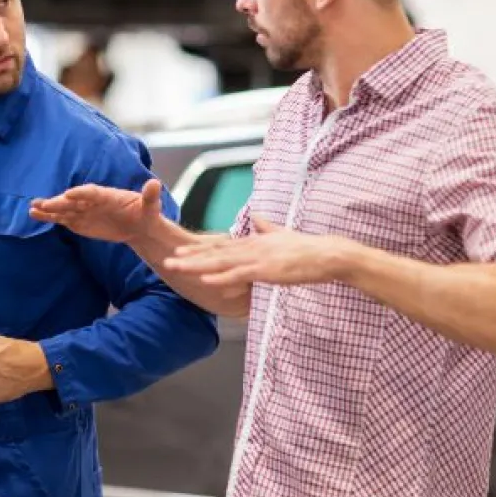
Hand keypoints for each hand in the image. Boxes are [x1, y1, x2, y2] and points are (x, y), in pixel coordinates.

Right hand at [29, 178, 164, 243]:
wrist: (139, 225)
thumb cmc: (146, 213)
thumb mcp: (151, 206)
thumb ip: (150, 196)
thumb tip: (155, 183)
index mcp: (108, 195)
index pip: (92, 192)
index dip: (82, 193)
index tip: (69, 194)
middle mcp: (92, 200)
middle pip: (73, 200)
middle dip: (58, 202)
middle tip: (43, 204)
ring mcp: (84, 210)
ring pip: (64, 208)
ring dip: (49, 208)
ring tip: (33, 208)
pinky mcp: (79, 221)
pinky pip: (62, 218)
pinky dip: (49, 217)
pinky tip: (35, 215)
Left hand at [163, 217, 355, 286]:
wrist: (328, 254)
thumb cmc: (306, 248)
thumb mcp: (282, 235)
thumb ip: (267, 227)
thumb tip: (257, 216)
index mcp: (252, 242)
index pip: (220, 245)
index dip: (198, 249)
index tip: (179, 251)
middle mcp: (250, 247)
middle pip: (214, 252)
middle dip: (190, 257)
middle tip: (167, 261)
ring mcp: (257, 258)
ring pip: (220, 262)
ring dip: (197, 266)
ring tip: (177, 268)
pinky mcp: (266, 270)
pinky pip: (238, 275)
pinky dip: (220, 277)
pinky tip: (205, 280)